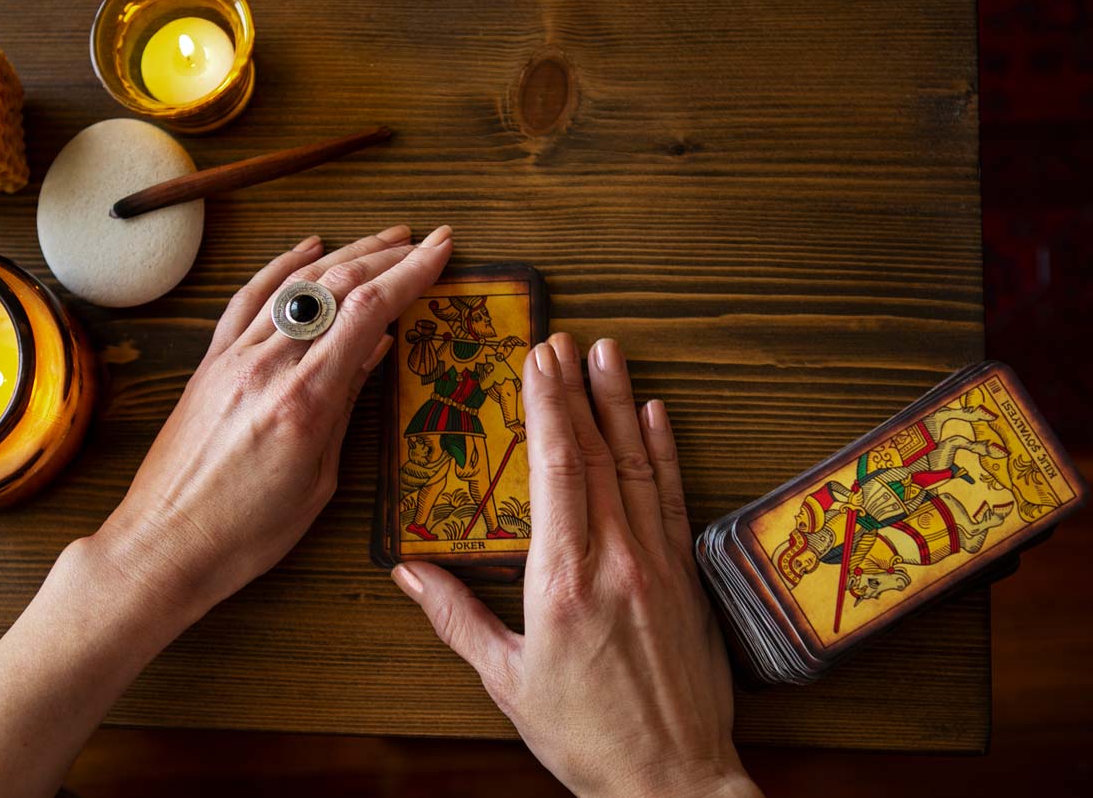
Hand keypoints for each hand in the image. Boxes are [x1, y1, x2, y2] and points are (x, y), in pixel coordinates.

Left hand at [89, 224, 452, 628]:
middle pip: (335, 286)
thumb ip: (345, 408)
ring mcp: (233, 360)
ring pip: (295, 284)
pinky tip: (308, 249)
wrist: (165, 546)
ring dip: (344, 254)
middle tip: (424, 241)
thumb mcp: (318, 480)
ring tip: (383, 240)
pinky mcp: (208, 364)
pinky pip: (248, 299)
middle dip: (387, 256)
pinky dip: (282, 267)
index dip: (410, 273)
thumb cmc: (246, 533)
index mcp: (305, 402)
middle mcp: (267, 367)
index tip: (440, 250)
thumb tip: (374, 351)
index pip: (367, 311)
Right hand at [392, 334, 758, 797]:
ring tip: (610, 354)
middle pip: (597, 453)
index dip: (548, 407)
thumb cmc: (586, 738)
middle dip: (577, 390)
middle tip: (563, 339)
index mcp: (563, 581)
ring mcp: (657, 563)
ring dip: (623, 404)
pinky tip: (658, 416)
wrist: (671, 780)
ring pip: (639, 465)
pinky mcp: (684, 577)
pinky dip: (665, 452)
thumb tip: (409, 573)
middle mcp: (616, 560)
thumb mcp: (507, 682)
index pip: (558, 470)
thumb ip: (456, 619)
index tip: (538, 360)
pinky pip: (672, 498)